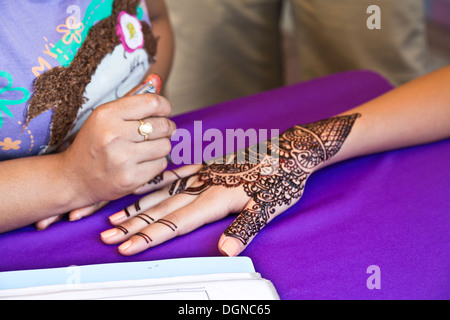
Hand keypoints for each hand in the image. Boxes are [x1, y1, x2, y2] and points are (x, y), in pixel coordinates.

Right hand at [36, 74, 167, 229]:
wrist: (74, 178)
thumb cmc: (92, 143)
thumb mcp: (106, 116)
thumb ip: (132, 98)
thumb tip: (157, 78)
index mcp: (106, 114)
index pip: (152, 102)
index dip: (164, 106)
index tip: (163, 111)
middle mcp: (114, 135)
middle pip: (163, 125)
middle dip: (165, 128)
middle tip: (158, 131)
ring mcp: (122, 159)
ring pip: (165, 146)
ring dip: (161, 146)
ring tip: (147, 148)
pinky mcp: (130, 179)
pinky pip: (161, 164)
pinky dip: (156, 163)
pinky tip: (142, 162)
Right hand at [100, 114, 359, 255]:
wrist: (290, 149)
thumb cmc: (282, 179)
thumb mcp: (270, 206)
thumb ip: (245, 226)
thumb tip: (226, 250)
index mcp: (217, 198)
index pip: (177, 222)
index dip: (151, 236)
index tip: (128, 247)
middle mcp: (204, 186)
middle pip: (162, 209)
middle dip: (134, 225)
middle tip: (109, 236)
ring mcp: (204, 175)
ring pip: (163, 193)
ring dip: (138, 207)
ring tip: (115, 217)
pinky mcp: (208, 168)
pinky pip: (176, 175)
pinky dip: (157, 184)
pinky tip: (145, 188)